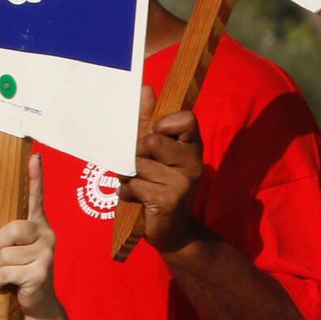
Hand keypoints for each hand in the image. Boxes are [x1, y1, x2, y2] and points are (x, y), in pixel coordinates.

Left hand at [0, 154, 63, 318]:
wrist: (35, 304)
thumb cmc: (17, 271)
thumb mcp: (1, 249)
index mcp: (37, 224)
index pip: (36, 198)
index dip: (36, 177)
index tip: (35, 156)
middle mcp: (47, 235)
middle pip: (11, 229)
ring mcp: (46, 253)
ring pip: (5, 253)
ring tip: (3, 275)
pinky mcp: (41, 272)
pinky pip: (6, 271)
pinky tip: (6, 284)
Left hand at [118, 85, 204, 253]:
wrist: (172, 231)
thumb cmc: (157, 183)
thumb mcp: (152, 150)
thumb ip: (146, 120)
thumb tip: (145, 88)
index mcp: (192, 145)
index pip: (186, 118)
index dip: (165, 124)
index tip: (157, 135)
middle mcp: (193, 162)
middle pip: (151, 141)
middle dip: (136, 155)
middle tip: (142, 168)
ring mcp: (183, 182)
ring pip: (138, 164)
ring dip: (129, 176)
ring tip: (140, 185)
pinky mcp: (169, 200)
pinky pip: (134, 185)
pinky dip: (127, 193)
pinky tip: (138, 200)